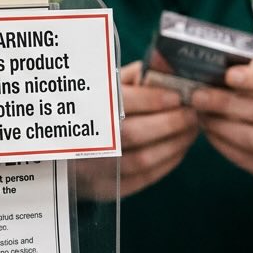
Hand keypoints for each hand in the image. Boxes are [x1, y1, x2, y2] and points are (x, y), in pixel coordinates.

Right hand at [75, 61, 198, 200]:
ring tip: (190, 130)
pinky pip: (142, 179)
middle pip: (134, 134)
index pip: (121, 103)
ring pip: (142, 160)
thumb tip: (166, 62)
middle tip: (192, 113)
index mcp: (84, 109)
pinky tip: (178, 148)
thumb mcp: (104, 85)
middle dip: (171, 123)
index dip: (154, 99)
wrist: (60, 151)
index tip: (178, 96)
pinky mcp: (104, 190)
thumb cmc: (89, 109)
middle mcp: (86, 141)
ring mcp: (94, 170)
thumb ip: (135, 75)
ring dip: (174, 145)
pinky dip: (167, 164)